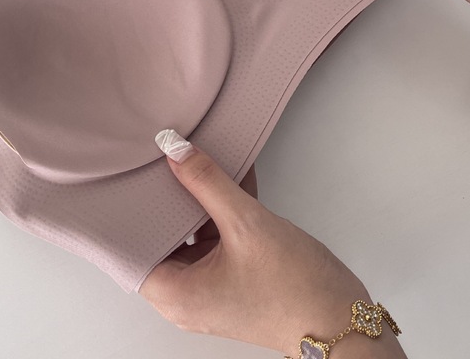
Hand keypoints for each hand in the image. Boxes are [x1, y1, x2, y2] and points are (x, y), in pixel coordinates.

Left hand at [141, 132, 405, 357]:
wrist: (344, 320)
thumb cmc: (296, 290)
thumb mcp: (247, 223)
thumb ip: (208, 182)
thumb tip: (175, 150)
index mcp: (177, 293)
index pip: (131, 249)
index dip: (127, 214)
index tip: (125, 178)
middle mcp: (187, 294)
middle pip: (161, 236)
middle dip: (165, 196)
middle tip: (157, 157)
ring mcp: (211, 286)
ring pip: (191, 232)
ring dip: (198, 198)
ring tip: (194, 158)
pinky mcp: (232, 276)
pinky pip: (216, 235)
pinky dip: (220, 208)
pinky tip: (228, 174)